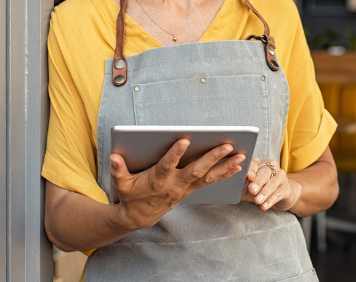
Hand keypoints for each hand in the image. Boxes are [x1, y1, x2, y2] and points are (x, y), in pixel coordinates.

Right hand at [110, 139, 245, 229]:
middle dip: (212, 157)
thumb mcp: (121, 184)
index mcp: (157, 180)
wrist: (140, 216)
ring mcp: (185, 188)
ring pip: (208, 176)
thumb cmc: (131, 195)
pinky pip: (211, 181)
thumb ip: (118, 170)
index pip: (167, 165)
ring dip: (225, 166)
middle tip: (227, 145)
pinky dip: (225, 173)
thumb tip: (114, 157)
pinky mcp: (191, 189)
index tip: (185, 139)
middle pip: (196, 170)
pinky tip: (238, 165)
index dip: (175, 153)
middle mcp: (175, 184)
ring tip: (241, 155)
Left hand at [243, 157, 301, 211]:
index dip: (251, 170)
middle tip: (252, 190)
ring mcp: (280, 176)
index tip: (248, 177)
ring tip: (257, 201)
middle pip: (265, 172)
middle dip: (258, 182)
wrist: (279, 195)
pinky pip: (278, 194)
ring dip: (264, 193)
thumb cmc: (259, 189)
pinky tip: (264, 206)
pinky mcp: (286, 188)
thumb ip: (242, 185)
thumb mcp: (248, 186)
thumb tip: (232, 188)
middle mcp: (271, 167)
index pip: (254, 164)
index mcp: (259, 163)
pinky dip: (270, 200)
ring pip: (272, 183)